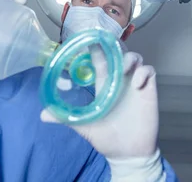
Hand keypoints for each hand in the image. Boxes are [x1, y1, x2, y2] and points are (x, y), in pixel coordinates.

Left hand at [41, 51, 158, 158]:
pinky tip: (136, 84)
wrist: (127, 153)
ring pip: (136, 58)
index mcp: (104, 85)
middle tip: (108, 47)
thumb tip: (42, 115)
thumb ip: (65, 118)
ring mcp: (135, 84)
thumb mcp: (85, 126)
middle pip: (120, 53)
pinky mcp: (148, 90)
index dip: (97, 48)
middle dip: (116, 47)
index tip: (90, 38)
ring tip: (124, 68)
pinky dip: (143, 73)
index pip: (101, 60)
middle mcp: (120, 80)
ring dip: (130, 58)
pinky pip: (149, 72)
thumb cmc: (107, 138)